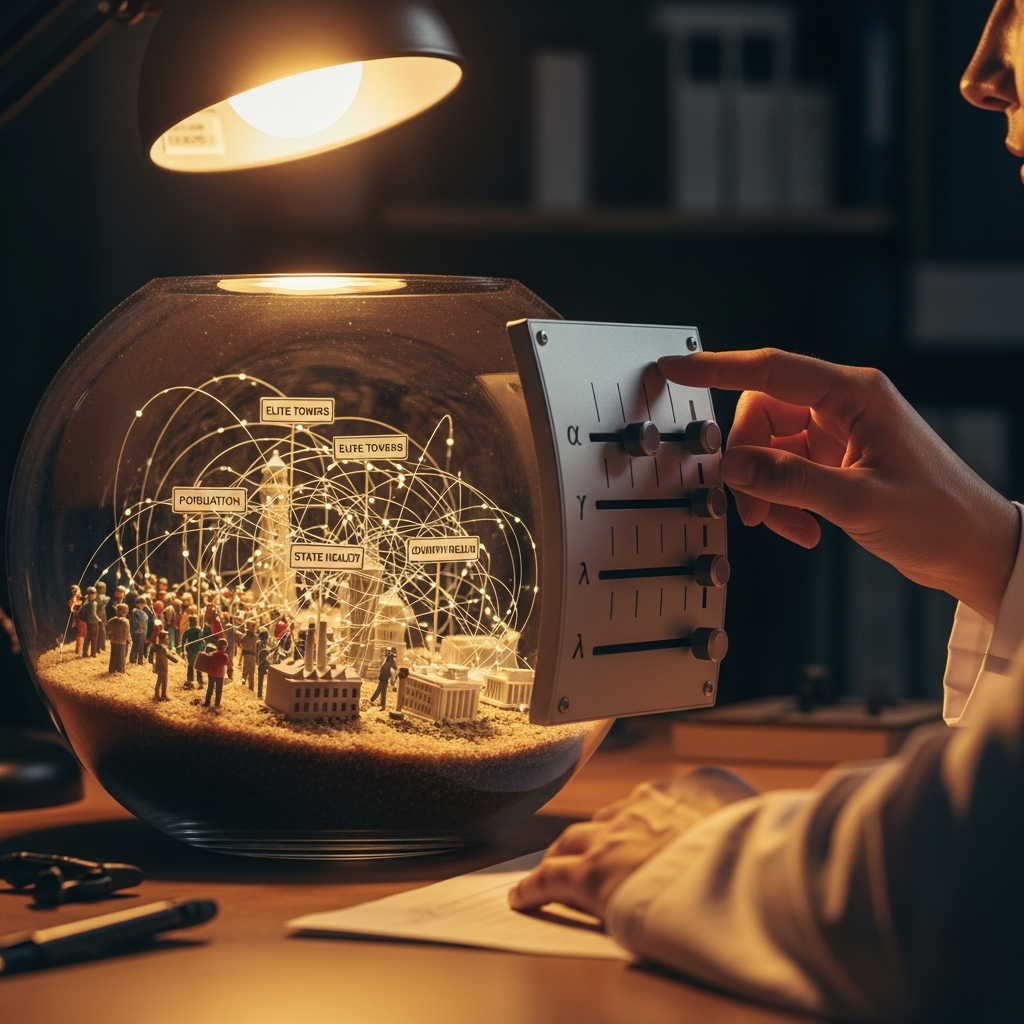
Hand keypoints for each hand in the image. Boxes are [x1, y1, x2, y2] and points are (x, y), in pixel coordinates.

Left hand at [509, 768, 756, 919]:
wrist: (735, 865)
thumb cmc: (759, 846)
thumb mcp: (765, 814)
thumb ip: (751, 813)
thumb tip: (765, 819)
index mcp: (690, 788)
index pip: (660, 799)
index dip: (647, 818)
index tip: (644, 829)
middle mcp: (646, 803)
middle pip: (613, 816)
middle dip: (602, 832)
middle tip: (595, 848)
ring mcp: (615, 835)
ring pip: (575, 839)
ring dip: (565, 851)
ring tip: (557, 863)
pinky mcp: (592, 874)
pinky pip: (552, 878)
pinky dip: (535, 888)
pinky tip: (523, 896)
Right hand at [658, 349, 1019, 622]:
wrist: (973, 549)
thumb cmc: (939, 517)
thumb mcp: (859, 501)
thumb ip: (791, 481)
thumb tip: (733, 466)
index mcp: (857, 395)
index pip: (771, 370)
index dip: (717, 368)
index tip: (676, 368)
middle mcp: (844, 406)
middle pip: (761, 416)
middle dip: (747, 462)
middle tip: (751, 506)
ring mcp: (838, 434)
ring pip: (769, 448)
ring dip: (766, 489)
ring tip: (785, 525)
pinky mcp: (835, 460)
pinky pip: (785, 471)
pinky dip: (783, 501)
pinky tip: (804, 528)